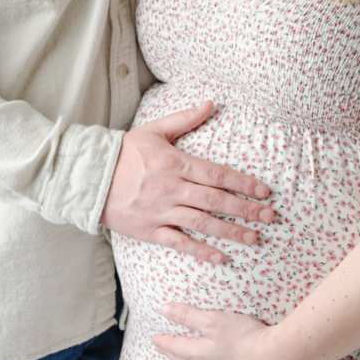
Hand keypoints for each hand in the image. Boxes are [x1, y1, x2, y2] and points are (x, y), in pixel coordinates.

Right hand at [101, 101, 273, 262]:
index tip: (264, 192)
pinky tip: (220, 257)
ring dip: (231, 231)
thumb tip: (211, 103)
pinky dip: (200, 251)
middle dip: (246, 210)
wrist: (89, 177)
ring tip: (254, 238)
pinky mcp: (150, 230)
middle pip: (216, 201)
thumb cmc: (124, 152)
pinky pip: (179, 243)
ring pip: (202, 224)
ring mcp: (161, 211)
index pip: (217, 174)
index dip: (243, 183)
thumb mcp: (154, 130)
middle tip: (270, 217)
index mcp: (175, 163)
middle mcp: (171, 188)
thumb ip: (185, 119)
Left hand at [153, 301, 287, 359]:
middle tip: (162, 351)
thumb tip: (163, 310)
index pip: (177, 346)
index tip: (154, 339)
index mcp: (202, 352)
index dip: (165, 342)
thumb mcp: (214, 319)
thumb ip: (189, 315)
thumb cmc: (245, 335)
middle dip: (172, 355)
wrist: (276, 356)